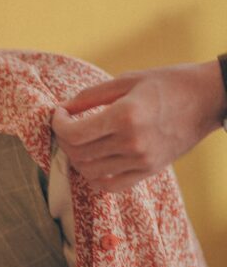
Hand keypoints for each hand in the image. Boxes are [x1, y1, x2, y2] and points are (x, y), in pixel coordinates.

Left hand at [52, 61, 226, 191]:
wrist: (209, 99)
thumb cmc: (168, 84)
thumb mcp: (127, 80)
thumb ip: (90, 96)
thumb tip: (63, 108)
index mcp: (125, 116)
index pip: (74, 133)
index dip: (58, 125)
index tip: (59, 114)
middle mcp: (132, 142)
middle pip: (78, 154)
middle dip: (64, 140)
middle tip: (67, 126)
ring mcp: (141, 161)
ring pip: (89, 172)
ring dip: (76, 158)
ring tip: (80, 142)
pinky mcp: (149, 171)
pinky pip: (110, 186)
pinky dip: (94, 178)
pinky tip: (93, 162)